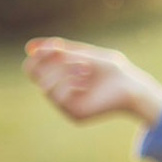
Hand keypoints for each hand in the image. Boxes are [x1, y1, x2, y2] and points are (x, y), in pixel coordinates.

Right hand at [22, 37, 161, 126]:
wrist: (131, 85)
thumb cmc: (110, 68)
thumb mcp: (83, 54)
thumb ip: (58, 50)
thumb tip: (29, 47)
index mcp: (60, 76)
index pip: (33, 66)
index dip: (38, 55)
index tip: (55, 47)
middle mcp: (59, 90)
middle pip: (34, 74)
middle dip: (49, 61)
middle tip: (67, 55)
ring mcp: (65, 104)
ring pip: (45, 86)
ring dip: (64, 72)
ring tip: (85, 68)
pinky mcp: (74, 114)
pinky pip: (58, 98)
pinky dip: (70, 85)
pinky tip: (85, 83)